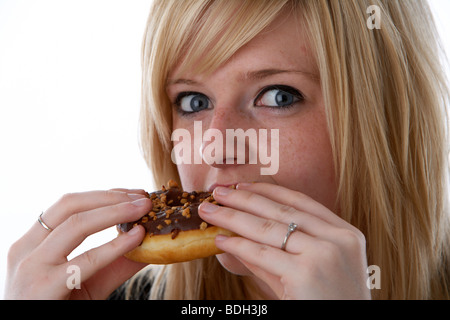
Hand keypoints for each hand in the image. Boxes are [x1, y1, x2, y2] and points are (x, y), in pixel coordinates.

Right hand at [5, 189, 150, 299]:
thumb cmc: (58, 307)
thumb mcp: (88, 282)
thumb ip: (115, 263)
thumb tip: (149, 244)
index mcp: (33, 242)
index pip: (69, 205)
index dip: (104, 195)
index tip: (133, 194)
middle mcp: (27, 249)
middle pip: (70, 205)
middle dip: (111, 197)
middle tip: (143, 197)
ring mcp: (32, 267)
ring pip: (76, 224)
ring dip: (115, 211)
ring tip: (143, 209)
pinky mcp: (43, 288)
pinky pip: (86, 260)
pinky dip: (115, 245)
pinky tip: (137, 237)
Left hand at [199, 182, 370, 299]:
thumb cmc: (327, 304)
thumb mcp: (314, 270)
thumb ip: (282, 251)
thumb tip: (242, 233)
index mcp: (345, 234)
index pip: (300, 202)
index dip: (267, 191)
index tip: (242, 185)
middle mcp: (338, 239)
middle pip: (281, 211)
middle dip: (244, 199)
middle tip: (217, 192)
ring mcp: (323, 255)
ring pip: (267, 229)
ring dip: (232, 217)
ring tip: (209, 211)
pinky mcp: (305, 274)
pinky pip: (261, 254)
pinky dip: (237, 245)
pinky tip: (220, 240)